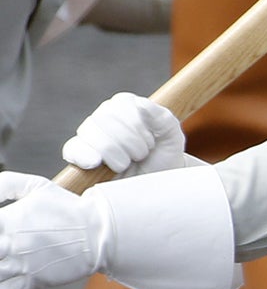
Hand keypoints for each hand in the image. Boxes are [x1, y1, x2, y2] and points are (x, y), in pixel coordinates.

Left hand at [0, 174, 106, 288]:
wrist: (100, 232)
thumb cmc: (70, 210)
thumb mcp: (38, 186)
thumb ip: (6, 183)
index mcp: (8, 221)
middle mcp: (11, 245)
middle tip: (1, 247)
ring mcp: (21, 265)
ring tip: (3, 261)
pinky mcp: (33, 281)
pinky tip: (5, 278)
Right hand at [62, 94, 184, 175]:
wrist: (156, 183)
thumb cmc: (164, 156)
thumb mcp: (172, 137)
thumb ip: (162, 118)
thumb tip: (141, 104)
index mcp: (125, 104)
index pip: (121, 107)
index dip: (138, 128)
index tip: (151, 142)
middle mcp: (104, 115)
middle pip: (104, 120)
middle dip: (130, 143)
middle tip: (141, 155)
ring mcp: (89, 134)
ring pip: (90, 135)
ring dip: (115, 154)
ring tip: (127, 163)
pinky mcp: (79, 153)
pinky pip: (72, 149)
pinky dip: (84, 156)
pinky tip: (95, 163)